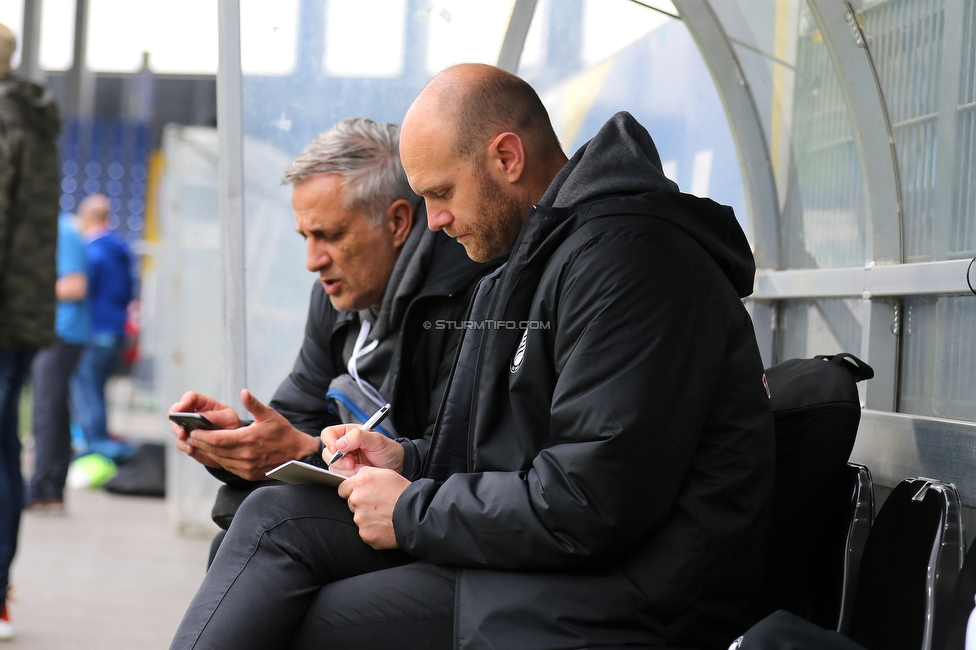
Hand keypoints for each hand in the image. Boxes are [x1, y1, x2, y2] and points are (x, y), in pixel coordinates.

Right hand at [169, 391, 240, 468]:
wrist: (236, 444)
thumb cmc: (232, 426)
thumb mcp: (229, 418)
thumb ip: (216, 416)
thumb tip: (201, 416)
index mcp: (205, 405)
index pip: (191, 397)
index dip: (184, 401)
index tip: (181, 408)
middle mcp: (194, 415)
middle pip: (178, 413)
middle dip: (177, 422)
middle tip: (182, 432)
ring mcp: (189, 428)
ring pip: (177, 430)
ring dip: (181, 437)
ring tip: (189, 444)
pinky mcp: (189, 442)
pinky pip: (182, 444)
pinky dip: (186, 447)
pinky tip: (192, 450)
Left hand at [185, 389, 321, 480]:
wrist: (297, 455)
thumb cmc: (283, 433)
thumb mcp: (270, 415)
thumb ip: (254, 404)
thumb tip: (243, 392)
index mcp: (249, 439)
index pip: (217, 439)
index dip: (202, 435)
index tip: (193, 430)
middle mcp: (245, 455)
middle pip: (215, 450)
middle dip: (200, 443)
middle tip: (190, 436)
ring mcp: (246, 467)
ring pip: (219, 459)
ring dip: (207, 452)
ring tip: (198, 443)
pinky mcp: (247, 474)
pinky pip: (227, 467)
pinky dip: (218, 459)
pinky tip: (213, 452)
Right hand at [321, 424, 404, 474]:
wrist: (398, 466)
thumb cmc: (389, 450)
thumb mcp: (376, 440)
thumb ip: (358, 437)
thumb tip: (339, 443)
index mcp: (348, 433)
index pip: (328, 434)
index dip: (330, 442)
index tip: (337, 450)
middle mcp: (344, 446)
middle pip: (327, 453)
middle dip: (339, 460)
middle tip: (352, 463)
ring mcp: (345, 460)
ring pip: (332, 466)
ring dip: (345, 470)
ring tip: (360, 468)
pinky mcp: (348, 473)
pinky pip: (339, 476)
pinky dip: (349, 477)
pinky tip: (359, 473)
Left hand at [337, 467, 409, 549]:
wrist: (416, 514)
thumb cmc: (403, 492)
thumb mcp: (387, 473)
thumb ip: (367, 474)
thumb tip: (357, 477)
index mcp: (360, 483)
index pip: (343, 489)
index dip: (352, 491)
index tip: (361, 494)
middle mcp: (356, 500)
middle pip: (351, 504)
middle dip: (361, 505)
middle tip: (378, 505)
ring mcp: (360, 519)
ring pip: (359, 519)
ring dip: (368, 518)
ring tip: (385, 516)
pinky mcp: (365, 535)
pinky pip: (366, 532)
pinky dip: (373, 531)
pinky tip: (385, 526)